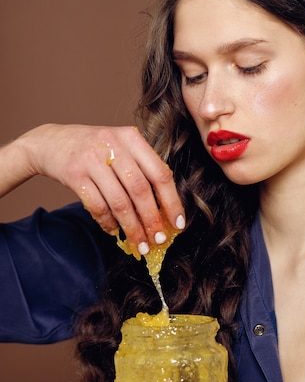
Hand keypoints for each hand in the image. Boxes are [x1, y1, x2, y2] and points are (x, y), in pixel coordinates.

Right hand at [7, 123, 184, 251]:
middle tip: (158, 240)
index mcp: (131, 137)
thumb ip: (141, 168)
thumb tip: (164, 209)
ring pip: (119, 201)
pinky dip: (108, 222)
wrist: (50, 142)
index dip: (171, 201)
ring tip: (140, 244)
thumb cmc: (94, 149)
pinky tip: (115, 231)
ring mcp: (92, 159)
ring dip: (132, 228)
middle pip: (140, 190)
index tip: (177, 224)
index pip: (159, 173)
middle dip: (152, 220)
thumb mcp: (120, 146)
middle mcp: (113, 145)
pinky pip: (97, 206)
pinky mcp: (74, 174)